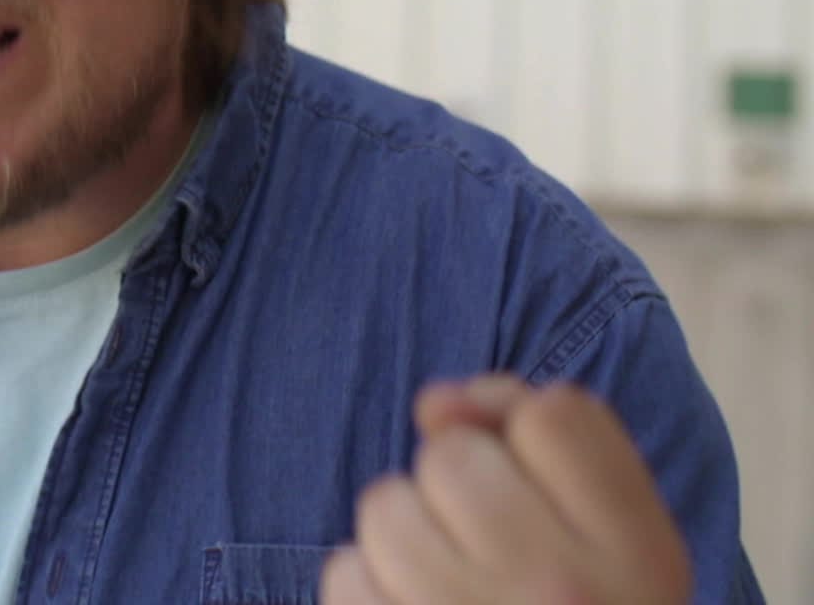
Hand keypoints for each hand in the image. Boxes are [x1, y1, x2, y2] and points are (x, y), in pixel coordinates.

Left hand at [321, 375, 691, 603]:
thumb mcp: (606, 535)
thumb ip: (537, 440)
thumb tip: (439, 401)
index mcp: (639, 556)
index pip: (556, 415)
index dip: (530, 439)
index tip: (543, 494)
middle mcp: (564, 591)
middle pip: (453, 455)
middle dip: (456, 489)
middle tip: (493, 554)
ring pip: (385, 507)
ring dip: (404, 538)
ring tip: (451, 590)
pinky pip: (346, 573)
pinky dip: (370, 591)